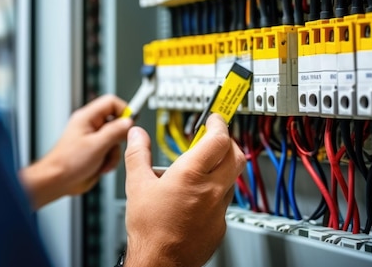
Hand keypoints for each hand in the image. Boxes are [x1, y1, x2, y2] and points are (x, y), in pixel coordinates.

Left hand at [19, 94, 133, 208]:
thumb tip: (129, 122)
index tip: (132, 122)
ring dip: (114, 152)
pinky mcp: (96, 151)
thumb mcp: (97, 145)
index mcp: (87, 117)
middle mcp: (91, 126)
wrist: (58, 181)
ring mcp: (94, 139)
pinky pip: (112, 151)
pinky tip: (101, 166)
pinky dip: (110, 160)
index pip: (111, 103)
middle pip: (116, 122)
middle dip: (119, 137)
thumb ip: (115, 132)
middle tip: (114, 146)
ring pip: (116, 139)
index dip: (124, 110)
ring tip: (104, 160)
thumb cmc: (67, 163)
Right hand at [123, 113, 245, 266]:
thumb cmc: (150, 229)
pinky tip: (199, 193)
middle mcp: (211, 190)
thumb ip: (138, 154)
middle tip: (214, 136)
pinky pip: (226, 200)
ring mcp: (219, 208)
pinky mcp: (221, 224)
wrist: (160, 262)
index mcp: (191, 175)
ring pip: (232, 177)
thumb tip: (137, 135)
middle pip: (235, 155)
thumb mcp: (136, 184)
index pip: (218, 139)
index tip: (214, 119)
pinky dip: (218, 189)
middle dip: (227, 141)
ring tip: (202, 166)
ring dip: (223, 165)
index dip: (218, 124)